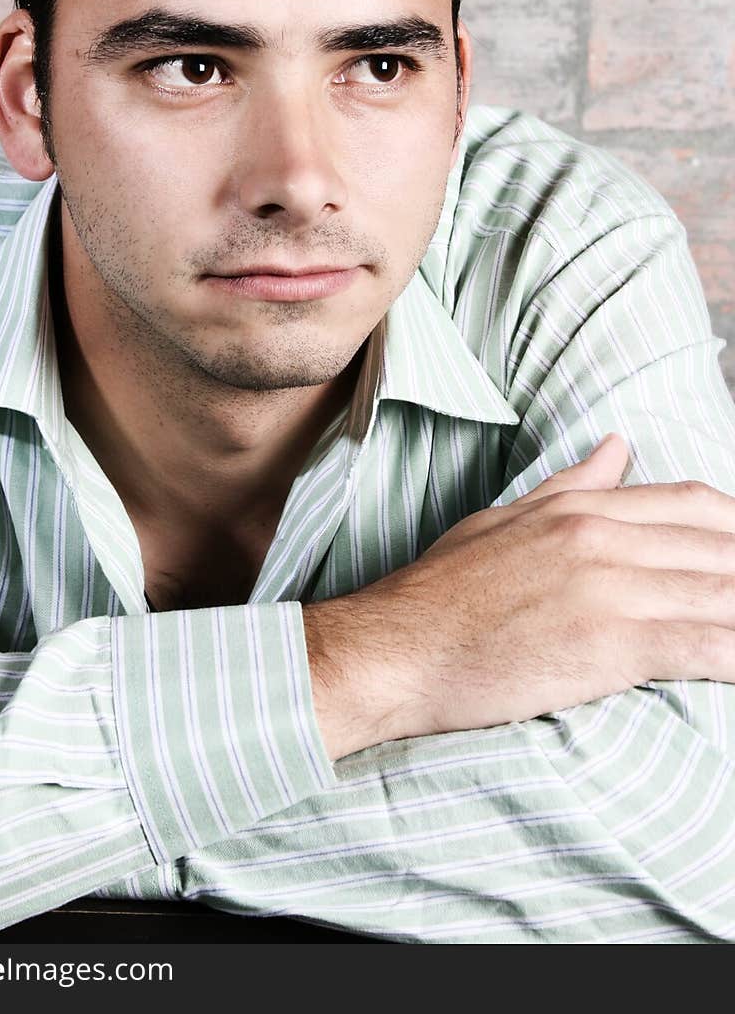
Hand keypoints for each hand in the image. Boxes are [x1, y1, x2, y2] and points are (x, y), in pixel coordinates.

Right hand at [304, 433, 734, 759]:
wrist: (394, 650)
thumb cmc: (442, 594)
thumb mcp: (504, 521)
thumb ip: (571, 486)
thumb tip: (619, 446)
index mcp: (580, 509)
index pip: (694, 503)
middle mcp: (601, 538)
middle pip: (720, 547)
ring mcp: (607, 589)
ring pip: (722, 594)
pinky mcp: (607, 644)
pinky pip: (702, 646)